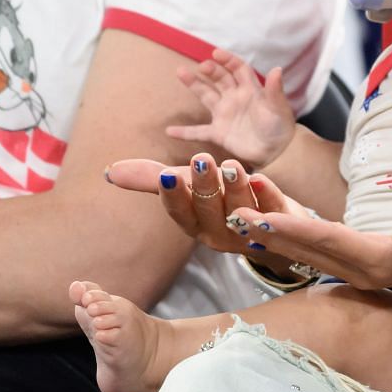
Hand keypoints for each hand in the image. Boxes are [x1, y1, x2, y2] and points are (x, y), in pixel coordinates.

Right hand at [107, 152, 271, 255]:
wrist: (273, 227)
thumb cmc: (221, 203)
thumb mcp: (189, 189)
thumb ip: (153, 178)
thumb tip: (109, 171)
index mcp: (194, 224)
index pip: (180, 212)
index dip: (173, 196)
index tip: (168, 175)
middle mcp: (220, 232)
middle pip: (210, 210)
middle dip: (205, 186)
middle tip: (202, 159)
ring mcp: (251, 232)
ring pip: (242, 210)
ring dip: (236, 188)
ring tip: (233, 165)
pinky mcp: (282, 224)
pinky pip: (275, 212)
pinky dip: (267, 195)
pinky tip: (261, 179)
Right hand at [166, 49, 295, 170]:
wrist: (277, 153)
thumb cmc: (280, 127)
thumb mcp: (279, 108)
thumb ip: (275, 90)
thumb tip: (277, 69)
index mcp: (250, 90)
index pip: (238, 69)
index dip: (228, 60)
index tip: (216, 53)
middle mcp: (235, 98)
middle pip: (220, 79)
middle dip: (211, 70)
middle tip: (203, 66)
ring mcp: (225, 114)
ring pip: (206, 96)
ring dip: (194, 84)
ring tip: (181, 72)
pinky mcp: (218, 133)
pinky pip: (198, 132)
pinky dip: (185, 132)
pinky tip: (170, 131)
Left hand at [224, 193, 391, 293]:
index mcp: (381, 262)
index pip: (329, 242)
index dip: (294, 230)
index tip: (260, 217)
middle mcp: (358, 271)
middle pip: (304, 251)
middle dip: (267, 233)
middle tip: (228, 214)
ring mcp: (351, 271)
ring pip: (301, 253)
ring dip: (268, 235)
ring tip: (234, 215)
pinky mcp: (349, 265)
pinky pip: (308, 250)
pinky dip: (284, 235)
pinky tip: (262, 222)